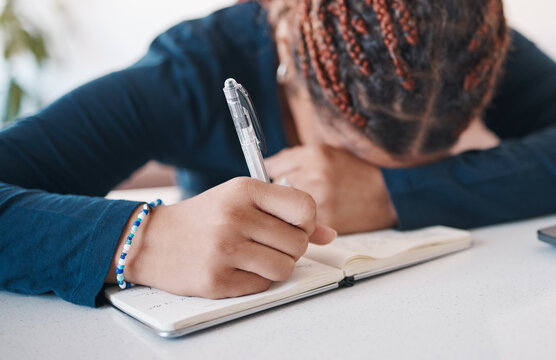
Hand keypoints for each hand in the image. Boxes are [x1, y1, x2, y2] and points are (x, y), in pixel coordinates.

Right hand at [106, 178, 335, 298]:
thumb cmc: (204, 218)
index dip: (307, 222)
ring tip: (253, 256)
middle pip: (298, 243)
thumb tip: (329, 234)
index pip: (305, 207)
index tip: (293, 226)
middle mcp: (235, 216)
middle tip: (267, 243)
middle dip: (290, 247)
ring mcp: (224, 249)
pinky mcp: (216, 279)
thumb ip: (286, 213)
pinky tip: (234, 268)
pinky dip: (254, 280)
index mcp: (244, 189)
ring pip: (285, 268)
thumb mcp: (242, 201)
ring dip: (275, 266)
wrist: (152, 240)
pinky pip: (262, 285)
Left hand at [264, 144, 396, 233]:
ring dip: (286, 212)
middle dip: (277, 196)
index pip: (271, 169)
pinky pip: (300, 226)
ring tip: (302, 208)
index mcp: (315, 157)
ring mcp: (322, 202)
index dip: (270, 178)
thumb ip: (292, 158)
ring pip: (285, 210)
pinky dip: (300, 226)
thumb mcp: (325, 153)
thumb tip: (264, 167)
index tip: (270, 183)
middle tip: (287, 197)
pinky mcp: (328, 223)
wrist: (388, 193)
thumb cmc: (353, 171)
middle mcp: (316, 178)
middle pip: (275, 191)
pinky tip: (312, 219)